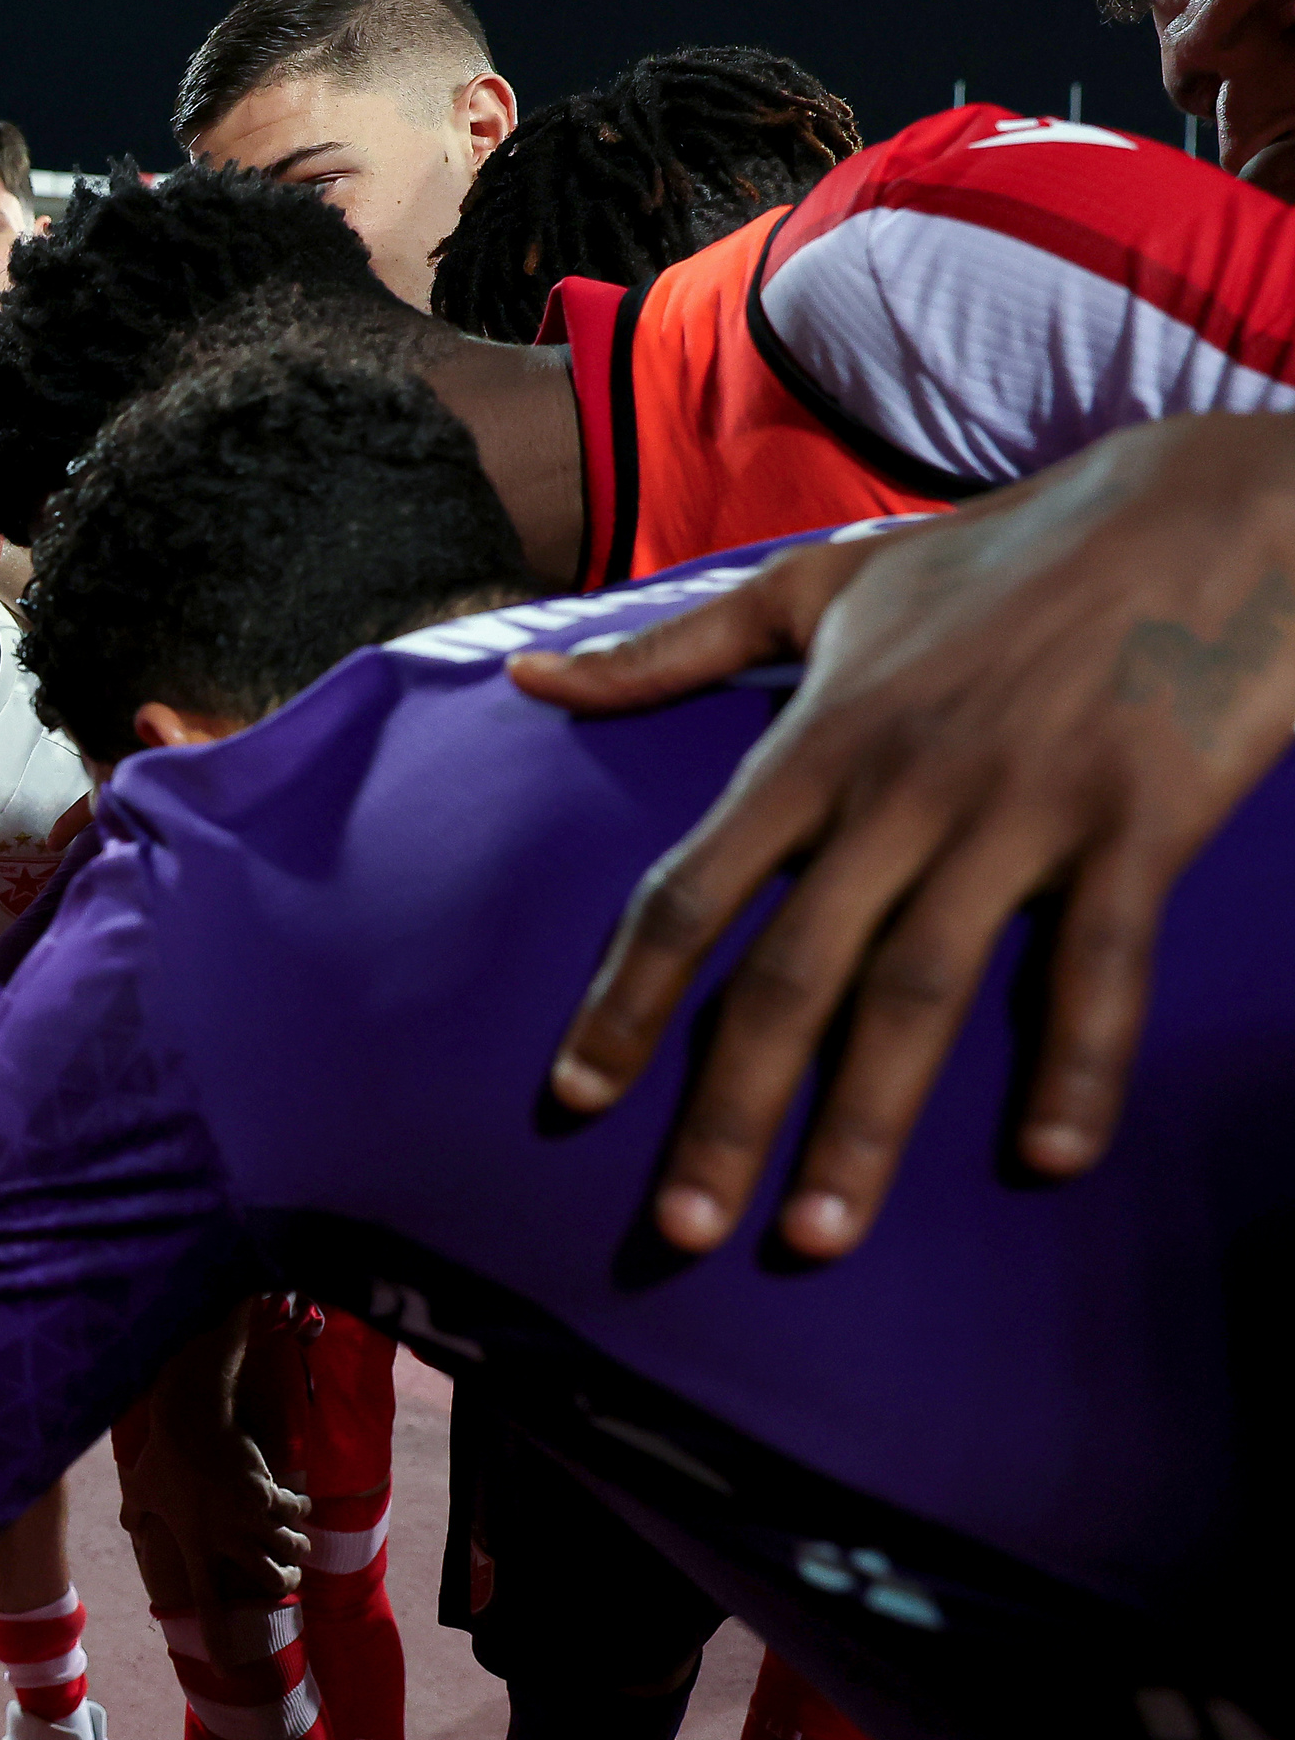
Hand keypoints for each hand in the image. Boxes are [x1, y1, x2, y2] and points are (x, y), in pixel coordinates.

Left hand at [117, 1417, 311, 1620]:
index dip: (219, 1639)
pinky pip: (296, 1511)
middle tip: (288, 1578)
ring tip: (299, 1545)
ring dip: (297, 1548)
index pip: (208, 1604)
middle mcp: (228, 1539)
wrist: (192, 1419)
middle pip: (270, 1579)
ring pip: (290, 1548)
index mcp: (196, 1547)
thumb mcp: (141, 1489)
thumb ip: (135, 1515)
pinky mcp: (268, 1492)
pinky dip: (300, 1510)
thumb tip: (129, 1526)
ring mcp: (251, 1516)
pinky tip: (300, 1505)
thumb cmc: (163, 1455)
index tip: (226, 1671)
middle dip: (285, 1583)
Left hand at [510, 414, 1294, 1256]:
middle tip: (679, 1233)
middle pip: (789, 973)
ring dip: (865, 1122)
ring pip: (921, 989)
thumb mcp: (818, 584)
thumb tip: (530, 677)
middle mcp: (900, 786)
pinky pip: (1097, 963)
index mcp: (817, 741)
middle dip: (726, 1110)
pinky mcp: (1142, 820)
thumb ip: (668, 649)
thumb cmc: (1004, 553)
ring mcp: (1020, 808)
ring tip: (817, 1235)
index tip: (575, 1098)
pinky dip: (1075, 1063)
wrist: (1209, 504)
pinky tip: (1046, 1161)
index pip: (692, 892)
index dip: (627, 1002)